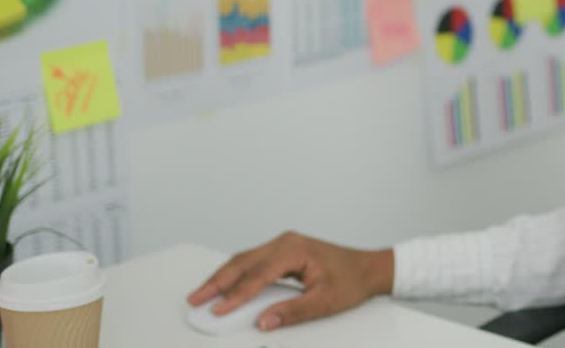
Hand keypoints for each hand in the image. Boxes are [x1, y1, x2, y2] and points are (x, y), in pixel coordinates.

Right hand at [186, 231, 394, 331]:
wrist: (369, 268)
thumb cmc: (352, 281)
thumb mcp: (324, 302)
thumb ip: (292, 311)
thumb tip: (263, 322)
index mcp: (294, 249)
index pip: (257, 275)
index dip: (235, 295)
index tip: (217, 310)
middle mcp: (285, 242)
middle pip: (242, 262)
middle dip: (217, 282)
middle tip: (194, 299)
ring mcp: (283, 244)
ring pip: (244, 260)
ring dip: (222, 277)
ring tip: (201, 294)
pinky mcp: (282, 251)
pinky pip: (253, 261)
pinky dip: (235, 274)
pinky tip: (223, 285)